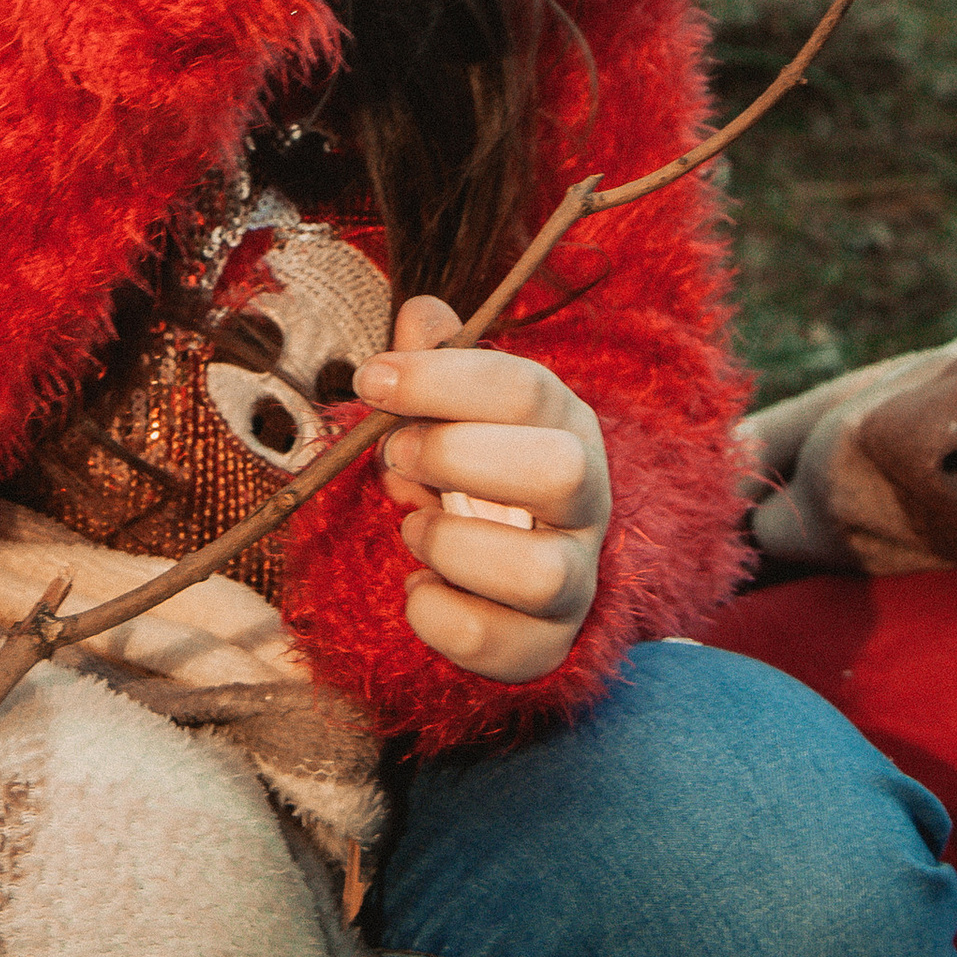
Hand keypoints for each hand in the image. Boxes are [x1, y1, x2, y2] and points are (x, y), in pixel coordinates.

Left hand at [358, 296, 610, 684]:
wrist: (502, 570)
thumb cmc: (470, 471)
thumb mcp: (452, 409)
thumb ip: (438, 361)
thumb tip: (423, 313)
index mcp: (561, 424)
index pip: (524, 388)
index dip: (441, 380)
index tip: (372, 379)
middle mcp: (585, 499)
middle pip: (559, 470)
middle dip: (459, 458)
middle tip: (398, 458)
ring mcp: (574, 577)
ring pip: (540, 572)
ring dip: (454, 546)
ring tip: (415, 529)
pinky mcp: (548, 643)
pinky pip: (502, 642)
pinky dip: (440, 616)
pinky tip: (419, 587)